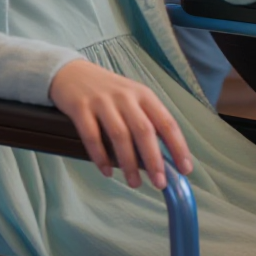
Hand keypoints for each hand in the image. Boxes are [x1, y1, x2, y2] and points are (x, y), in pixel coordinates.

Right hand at [48, 58, 192, 187]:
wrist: (71, 72)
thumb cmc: (108, 91)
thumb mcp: (132, 98)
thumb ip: (146, 122)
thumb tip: (164, 159)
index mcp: (144, 95)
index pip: (166, 122)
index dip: (177, 146)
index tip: (185, 169)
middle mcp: (125, 96)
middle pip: (144, 130)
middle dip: (154, 159)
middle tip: (160, 183)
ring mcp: (102, 101)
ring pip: (120, 135)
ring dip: (129, 163)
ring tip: (134, 183)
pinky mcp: (80, 108)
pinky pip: (92, 136)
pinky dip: (101, 157)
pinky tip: (107, 171)